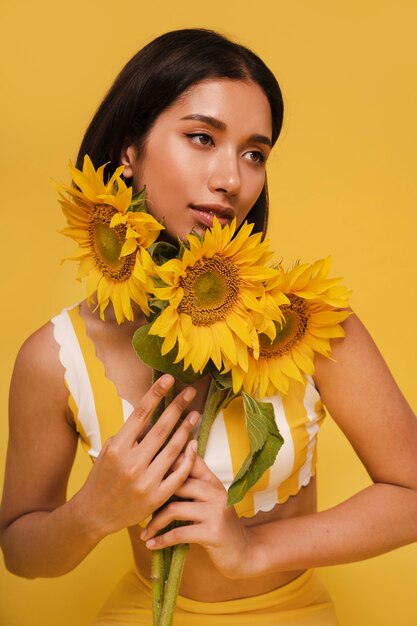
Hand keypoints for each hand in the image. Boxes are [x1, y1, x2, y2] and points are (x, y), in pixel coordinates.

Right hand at [73, 374, 198, 538]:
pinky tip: (194, 443)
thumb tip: (151, 415)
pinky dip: (188, 457)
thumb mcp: (108, 451)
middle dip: (177, 406)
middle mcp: (131, 463)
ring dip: (186, 428)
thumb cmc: (102, 477)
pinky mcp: (156, 497)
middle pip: (161, 428)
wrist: (94, 514)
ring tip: (195, 413)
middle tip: (189, 391)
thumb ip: (129, 434)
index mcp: (117, 447)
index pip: (140, 414)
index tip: (169, 378)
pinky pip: (179, 473)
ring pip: (173, 449)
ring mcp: (145, 481)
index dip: (156, 394)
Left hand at [140, 455, 253, 578]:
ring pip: (174, 508)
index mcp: (213, 482)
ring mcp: (215, 511)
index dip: (169, 460)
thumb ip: (193, 487)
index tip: (148, 467)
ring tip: (145, 532)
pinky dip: (162, 540)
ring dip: (154, 522)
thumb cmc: (219, 525)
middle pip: (177, 483)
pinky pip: (179, 533)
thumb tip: (165, 472)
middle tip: (140, 507)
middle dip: (154, 495)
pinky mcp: (212, 532)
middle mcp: (216, 492)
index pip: (190, 462)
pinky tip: (152, 544)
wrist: (244, 552)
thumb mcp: (210, 502)